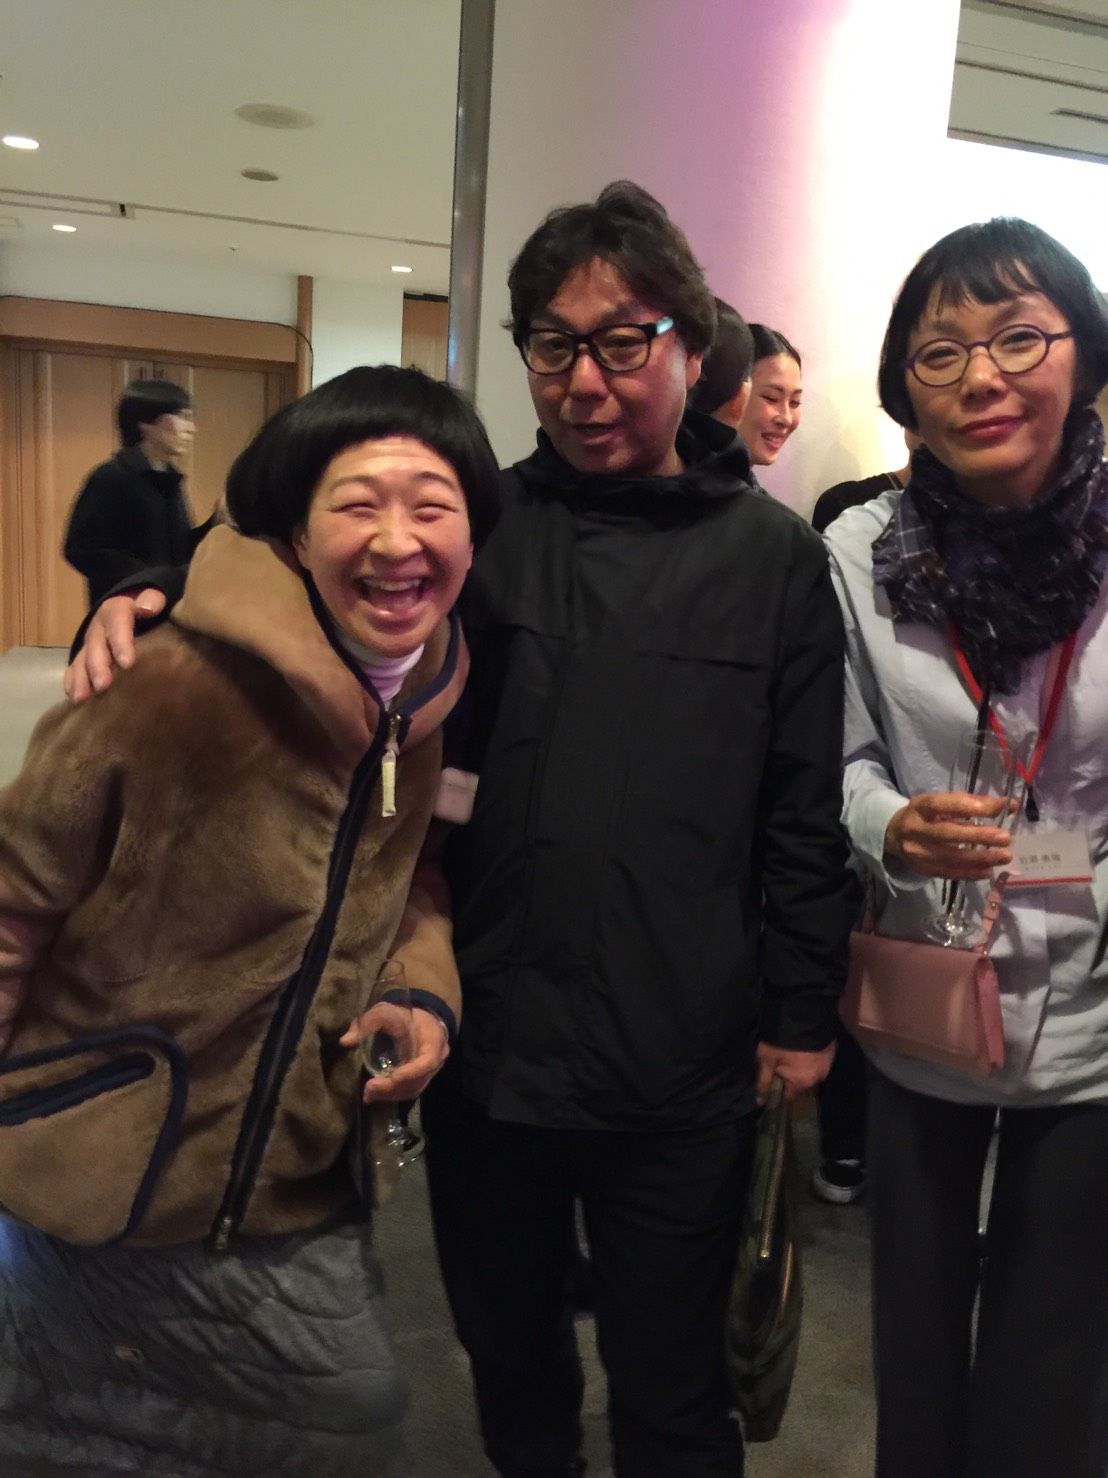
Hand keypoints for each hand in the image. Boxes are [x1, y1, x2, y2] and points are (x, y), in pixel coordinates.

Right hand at [63, 588, 165, 702]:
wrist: (132, 609)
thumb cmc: (147, 608)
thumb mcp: (152, 598)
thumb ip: (152, 599)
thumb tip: (148, 608)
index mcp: (115, 611)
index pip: (117, 622)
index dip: (120, 642)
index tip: (127, 663)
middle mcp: (98, 628)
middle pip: (95, 646)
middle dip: (97, 667)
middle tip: (102, 686)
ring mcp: (89, 644)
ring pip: (81, 660)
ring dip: (81, 679)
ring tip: (82, 699)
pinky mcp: (84, 658)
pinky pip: (73, 669)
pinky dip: (73, 683)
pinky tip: (76, 700)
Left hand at [339, 1004, 448, 1102]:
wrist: (418, 1014)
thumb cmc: (403, 1012)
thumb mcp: (385, 1011)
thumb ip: (368, 1023)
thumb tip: (345, 1041)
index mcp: (434, 1039)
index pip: (428, 1061)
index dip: (412, 1072)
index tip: (393, 1076)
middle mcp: (436, 1058)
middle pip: (418, 1081)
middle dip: (393, 1088)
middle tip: (369, 1089)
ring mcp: (430, 1070)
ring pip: (413, 1089)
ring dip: (391, 1094)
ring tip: (368, 1094)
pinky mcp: (420, 1077)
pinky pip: (410, 1090)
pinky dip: (393, 1094)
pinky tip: (375, 1094)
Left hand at [755, 1041, 834, 1105]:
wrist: (804, 1013)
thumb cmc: (780, 1040)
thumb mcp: (767, 1059)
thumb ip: (763, 1081)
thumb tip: (760, 1101)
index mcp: (802, 1083)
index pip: (790, 1097)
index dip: (779, 1093)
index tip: (773, 1083)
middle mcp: (818, 1078)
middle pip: (802, 1085)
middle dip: (792, 1079)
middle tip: (781, 1065)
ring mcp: (828, 1064)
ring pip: (812, 1073)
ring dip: (803, 1068)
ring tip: (793, 1056)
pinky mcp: (832, 1051)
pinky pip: (819, 1061)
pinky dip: (812, 1058)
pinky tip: (804, 1049)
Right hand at [884, 792, 1012, 880]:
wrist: (894, 835)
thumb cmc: (928, 815)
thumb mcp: (944, 803)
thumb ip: (975, 802)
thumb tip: (1009, 805)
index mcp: (920, 806)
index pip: (943, 804)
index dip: (968, 806)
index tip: (996, 809)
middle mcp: (915, 828)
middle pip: (946, 833)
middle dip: (978, 836)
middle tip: (1005, 837)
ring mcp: (916, 851)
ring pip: (949, 857)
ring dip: (979, 858)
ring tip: (1004, 856)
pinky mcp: (922, 869)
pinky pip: (948, 873)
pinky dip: (970, 873)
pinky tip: (987, 870)